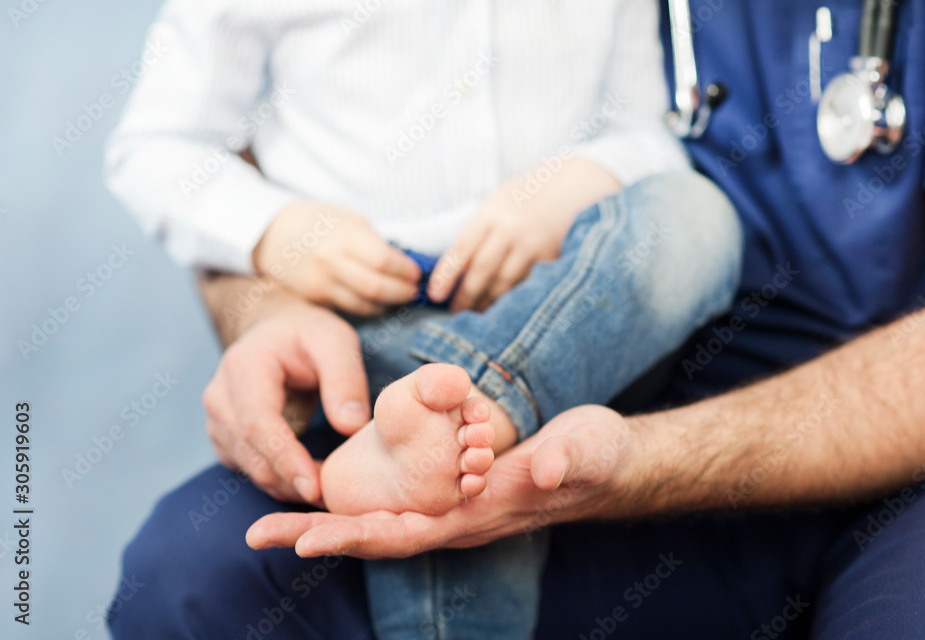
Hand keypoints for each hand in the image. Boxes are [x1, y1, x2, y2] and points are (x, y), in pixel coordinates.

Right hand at [202, 301, 370, 503]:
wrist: (277, 333)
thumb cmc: (309, 335)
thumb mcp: (336, 341)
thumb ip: (345, 379)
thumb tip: (350, 425)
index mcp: (244, 366)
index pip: (257, 423)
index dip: (284, 459)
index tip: (314, 487)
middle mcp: (220, 395)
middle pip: (249, 452)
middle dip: (289, 481)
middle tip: (331, 499)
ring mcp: (216, 419)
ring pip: (247, 467)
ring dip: (284, 486)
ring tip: (326, 493)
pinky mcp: (224, 437)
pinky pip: (248, 469)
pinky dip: (277, 482)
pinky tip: (307, 483)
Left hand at [245, 405, 632, 557]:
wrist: (601, 462)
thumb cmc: (595, 456)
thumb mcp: (587, 449)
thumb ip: (566, 459)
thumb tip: (542, 470)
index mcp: (480, 512)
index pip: (410, 533)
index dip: (358, 537)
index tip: (308, 541)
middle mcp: (457, 518)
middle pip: (379, 536)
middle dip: (319, 537)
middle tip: (256, 534)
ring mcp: (453, 507)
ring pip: (380, 522)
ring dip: (326, 524)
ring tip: (273, 523)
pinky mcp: (453, 490)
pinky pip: (395, 505)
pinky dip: (354, 508)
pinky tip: (325, 500)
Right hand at [254, 202, 422, 315]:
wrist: (272, 233)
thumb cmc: (319, 222)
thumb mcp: (350, 220)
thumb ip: (375, 242)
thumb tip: (403, 264)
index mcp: (343, 236)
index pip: (383, 260)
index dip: (405, 271)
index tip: (416, 273)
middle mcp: (331, 261)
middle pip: (376, 287)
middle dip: (401, 292)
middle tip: (414, 291)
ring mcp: (320, 283)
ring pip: (364, 304)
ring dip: (388, 304)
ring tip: (400, 298)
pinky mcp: (314, 299)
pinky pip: (349, 308)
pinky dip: (369, 308)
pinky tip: (380, 303)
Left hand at [427, 157, 620, 311]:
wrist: (582, 183)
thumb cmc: (537, 191)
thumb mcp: (505, 197)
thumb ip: (485, 226)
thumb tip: (460, 262)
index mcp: (493, 210)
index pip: (461, 249)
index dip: (446, 276)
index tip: (434, 295)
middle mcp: (511, 227)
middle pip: (481, 271)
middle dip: (465, 296)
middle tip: (455, 313)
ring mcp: (534, 244)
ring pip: (504, 283)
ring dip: (489, 302)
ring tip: (478, 314)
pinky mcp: (554, 257)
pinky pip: (528, 284)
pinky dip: (515, 298)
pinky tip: (507, 308)